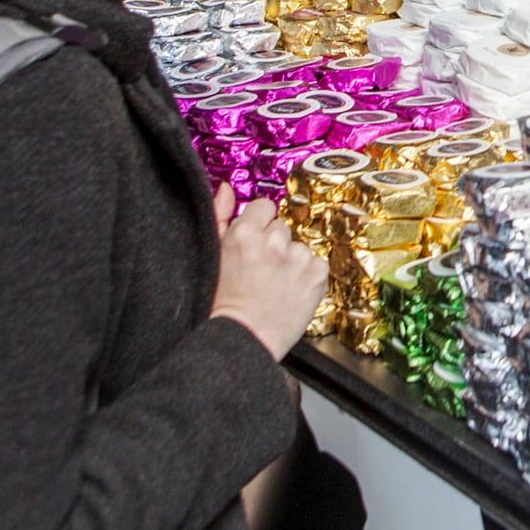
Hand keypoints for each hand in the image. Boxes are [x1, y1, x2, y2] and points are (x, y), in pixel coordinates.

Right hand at [211, 189, 327, 360]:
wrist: (242, 340)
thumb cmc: (221, 304)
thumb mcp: (212, 255)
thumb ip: (220, 216)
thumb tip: (227, 189)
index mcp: (244, 233)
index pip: (264, 207)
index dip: (258, 226)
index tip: (254, 244)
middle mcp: (274, 241)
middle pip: (281, 228)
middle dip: (273, 244)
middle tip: (259, 271)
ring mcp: (298, 258)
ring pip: (299, 246)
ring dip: (290, 261)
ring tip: (273, 284)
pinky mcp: (317, 275)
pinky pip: (316, 263)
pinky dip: (306, 275)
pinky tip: (289, 290)